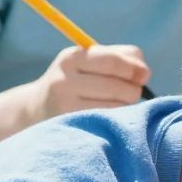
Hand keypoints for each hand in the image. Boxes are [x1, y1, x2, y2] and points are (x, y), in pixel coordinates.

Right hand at [29, 42, 150, 120]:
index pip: (111, 60)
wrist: (36, 109)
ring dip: (127, 105)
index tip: (145, 75)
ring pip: (114, 105)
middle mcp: (64, 80)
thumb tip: (143, 71)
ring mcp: (64, 105)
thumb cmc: (75, 82)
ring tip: (122, 104)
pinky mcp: (70, 124)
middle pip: (115, 84)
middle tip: (134, 93)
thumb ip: (119, 57)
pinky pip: (106, 120)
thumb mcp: (88, 62)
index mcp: (72, 58)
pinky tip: (113, 116)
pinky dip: (117, 117)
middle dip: (133, 89)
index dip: (133, 68)